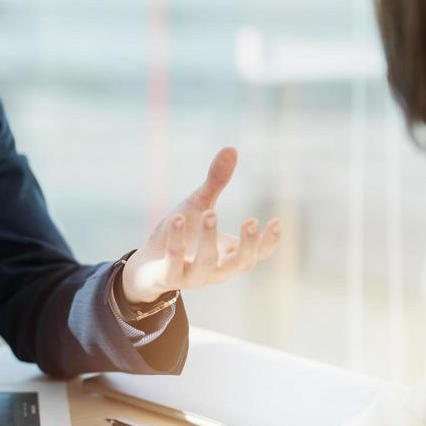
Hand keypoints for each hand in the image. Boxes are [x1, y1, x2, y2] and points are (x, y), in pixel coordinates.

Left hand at [121, 147, 281, 304]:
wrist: (148, 265)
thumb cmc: (182, 235)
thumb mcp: (200, 205)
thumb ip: (216, 182)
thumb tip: (231, 148)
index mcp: (229, 254)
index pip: (258, 254)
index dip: (270, 241)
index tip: (277, 221)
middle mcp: (216, 270)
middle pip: (241, 264)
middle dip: (248, 245)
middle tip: (251, 221)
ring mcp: (192, 276)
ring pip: (207, 265)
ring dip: (209, 239)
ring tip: (209, 212)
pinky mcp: (168, 277)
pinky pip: (174, 262)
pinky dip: (176, 242)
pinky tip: (176, 219)